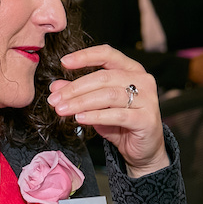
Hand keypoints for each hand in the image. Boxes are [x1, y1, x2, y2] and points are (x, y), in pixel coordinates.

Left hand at [49, 45, 168, 176]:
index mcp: (131, 70)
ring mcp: (147, 99)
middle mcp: (142, 80)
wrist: (144, 149)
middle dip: (75, 88)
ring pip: (108, 95)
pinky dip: (95, 116)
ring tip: (63, 110)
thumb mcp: (96, 106)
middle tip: (55, 99)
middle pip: (103, 77)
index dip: (85, 57)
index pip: (107, 54)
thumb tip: (56, 86)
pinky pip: (117, 115)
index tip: (64, 63)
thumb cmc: (122, 123)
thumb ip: (79, 94)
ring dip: (81, 102)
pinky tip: (80, 118)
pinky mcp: (146, 119)